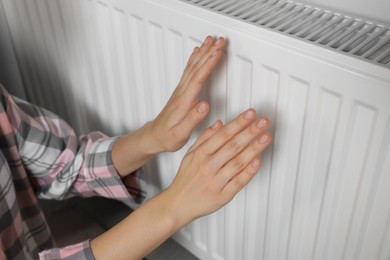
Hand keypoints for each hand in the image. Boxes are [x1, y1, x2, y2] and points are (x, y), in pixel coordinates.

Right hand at [92, 109, 270, 259]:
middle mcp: (208, 166)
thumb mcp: (190, 155)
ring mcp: (215, 181)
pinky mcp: (222, 196)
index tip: (251, 114)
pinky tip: (258, 161)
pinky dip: (249, 171)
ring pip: (238, 162)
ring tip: (266, 137)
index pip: (223, 134)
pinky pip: (238, 182)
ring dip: (254, 148)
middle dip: (250, 131)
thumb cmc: (185, 179)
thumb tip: (220, 123)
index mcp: (201, 154)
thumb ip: (205, 138)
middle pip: (232, 146)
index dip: (238, 122)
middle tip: (264, 122)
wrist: (177, 204)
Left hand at [149, 35, 224, 152]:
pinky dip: (194, 58)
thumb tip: (205, 106)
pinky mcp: (181, 91)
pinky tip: (198, 52)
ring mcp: (180, 90)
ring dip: (203, 52)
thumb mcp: (180, 134)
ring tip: (211, 40)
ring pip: (193, 66)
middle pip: (196, 67)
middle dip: (209, 52)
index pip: (197, 79)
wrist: (154, 136)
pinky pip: (189, 70)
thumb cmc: (167, 137)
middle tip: (220, 40)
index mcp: (183, 102)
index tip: (217, 53)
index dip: (208, 65)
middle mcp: (181, 93)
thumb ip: (193, 120)